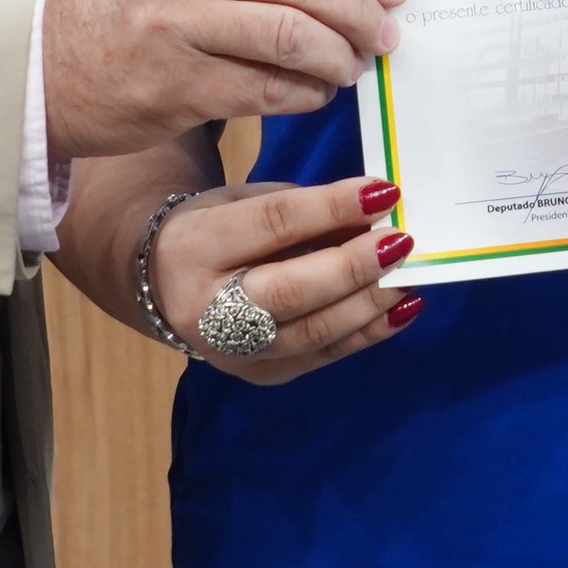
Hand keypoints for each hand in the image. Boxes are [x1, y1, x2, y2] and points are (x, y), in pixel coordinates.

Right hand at [45, 0, 410, 158]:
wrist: (49, 71)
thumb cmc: (131, 9)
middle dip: (358, 7)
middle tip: (386, 32)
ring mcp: (172, 24)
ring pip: (291, 33)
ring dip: (338, 55)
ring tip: (352, 66)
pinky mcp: (174, 85)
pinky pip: (268, 88)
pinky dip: (307, 92)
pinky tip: (317, 93)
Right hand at [144, 176, 422, 382]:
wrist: (159, 286)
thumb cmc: (213, 228)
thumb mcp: (242, 202)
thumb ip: (300, 210)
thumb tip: (370, 214)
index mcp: (194, 248)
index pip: (271, 225)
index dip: (330, 208)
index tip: (382, 192)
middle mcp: (205, 308)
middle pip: (290, 290)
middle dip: (352, 265)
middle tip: (400, 241)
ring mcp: (231, 352)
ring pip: (311, 333)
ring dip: (369, 304)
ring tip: (408, 276)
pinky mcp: (259, 375)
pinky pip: (322, 356)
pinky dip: (367, 333)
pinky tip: (401, 309)